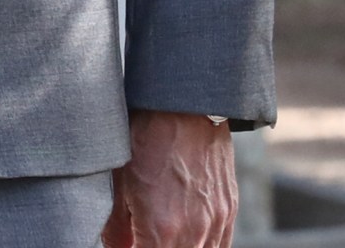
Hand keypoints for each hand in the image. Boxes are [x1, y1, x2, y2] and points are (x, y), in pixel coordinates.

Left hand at [102, 110, 236, 247]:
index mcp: (162, 228)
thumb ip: (116, 225)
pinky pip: (219, 245)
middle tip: (139, 237)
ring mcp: (217, 223)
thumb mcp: (119, 182)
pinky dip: (201, 246)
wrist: (185, 110)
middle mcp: (195, 232)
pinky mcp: (229, 211)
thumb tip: (116, 247)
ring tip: (160, 236)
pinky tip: (183, 237)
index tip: (127, 245)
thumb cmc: (146, 141)